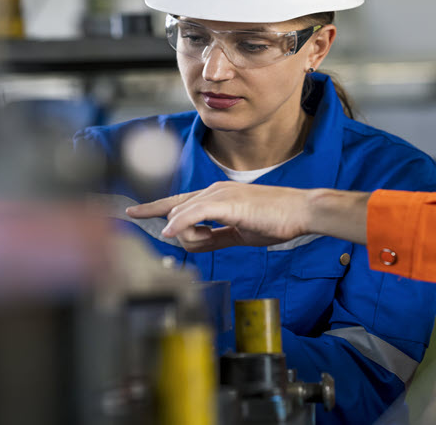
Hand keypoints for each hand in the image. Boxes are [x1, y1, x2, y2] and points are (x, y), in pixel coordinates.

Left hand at [125, 181, 312, 251]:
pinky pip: (193, 214)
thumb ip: (215, 237)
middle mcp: (215, 190)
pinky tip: (172, 233)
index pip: (179, 201)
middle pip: (175, 208)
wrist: (301, 212)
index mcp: (218, 196)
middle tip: (166, 227)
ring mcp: (220, 194)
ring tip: (215, 240)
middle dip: (167, 223)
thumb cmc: (277, 221)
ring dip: (186, 234)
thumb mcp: (239, 233)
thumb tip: (194, 244)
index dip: (155, 207)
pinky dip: (180, 224)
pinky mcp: (227, 203)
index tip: (134, 212)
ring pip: (182, 213)